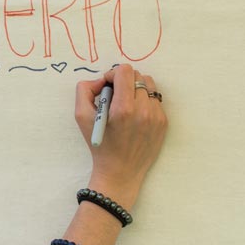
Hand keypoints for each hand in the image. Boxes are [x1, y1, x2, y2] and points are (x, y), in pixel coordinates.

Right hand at [74, 64, 167, 207]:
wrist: (120, 173)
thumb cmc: (100, 146)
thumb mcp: (81, 118)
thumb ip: (85, 91)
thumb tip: (100, 80)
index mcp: (123, 109)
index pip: (124, 71)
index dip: (112, 74)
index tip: (107, 86)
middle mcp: (143, 110)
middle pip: (137, 75)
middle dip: (123, 81)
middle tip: (115, 96)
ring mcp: (156, 116)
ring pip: (149, 84)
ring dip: (136, 88)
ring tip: (126, 103)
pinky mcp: (163, 122)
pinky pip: (155, 99)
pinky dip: (144, 101)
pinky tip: (135, 115)